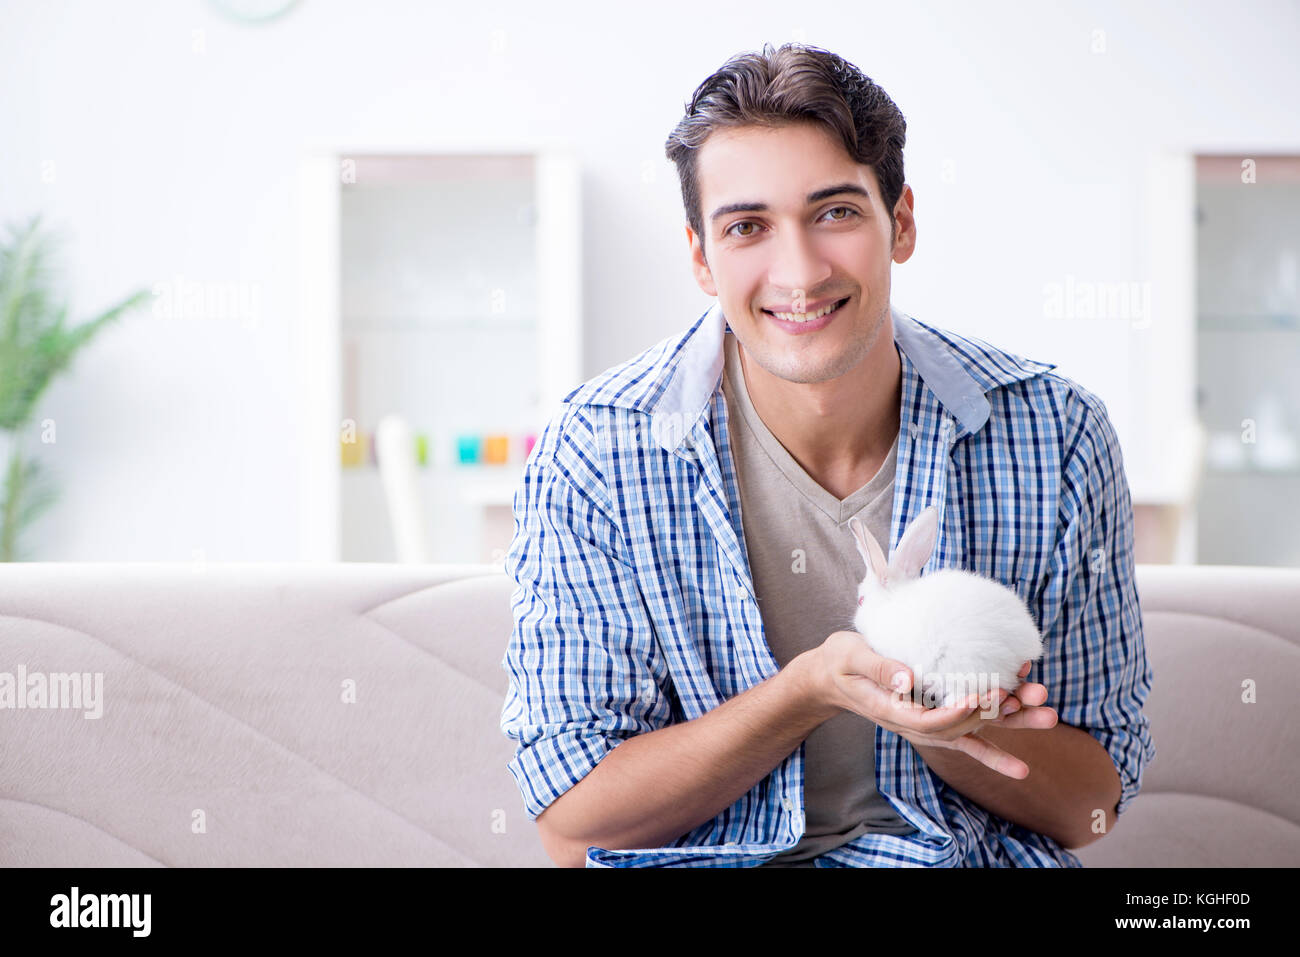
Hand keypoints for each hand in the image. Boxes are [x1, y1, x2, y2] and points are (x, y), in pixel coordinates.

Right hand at [813, 636, 1055, 778]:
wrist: (833, 678)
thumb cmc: (841, 662)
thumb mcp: (851, 656)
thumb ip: (878, 667)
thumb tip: (908, 680)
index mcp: (895, 712)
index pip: (932, 720)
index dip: (960, 710)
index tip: (984, 693)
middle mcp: (916, 726)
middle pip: (964, 726)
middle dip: (1001, 712)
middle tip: (1034, 698)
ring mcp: (927, 726)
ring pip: (975, 730)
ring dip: (1012, 723)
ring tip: (1048, 715)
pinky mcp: (935, 721)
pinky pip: (968, 742)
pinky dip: (995, 754)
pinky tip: (1021, 770)